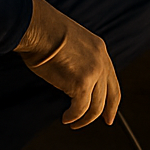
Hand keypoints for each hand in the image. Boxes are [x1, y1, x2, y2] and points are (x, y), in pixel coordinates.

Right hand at [13, 0, 120, 127]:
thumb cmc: (43, 32)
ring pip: (95, 106)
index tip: (110, 113)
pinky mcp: (82, 83)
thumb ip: (77, 60)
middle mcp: (101, 60)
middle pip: (109, 95)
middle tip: (104, 123)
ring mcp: (94, 71)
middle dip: (106, 112)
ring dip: (84, 118)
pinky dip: (73, 117)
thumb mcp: (69, 43)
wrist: (37, 26)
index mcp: (99, 49)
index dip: (112, 99)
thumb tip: (71, 78)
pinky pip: (80, 108)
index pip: (112, 79)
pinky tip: (66, 118)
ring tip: (73, 122)